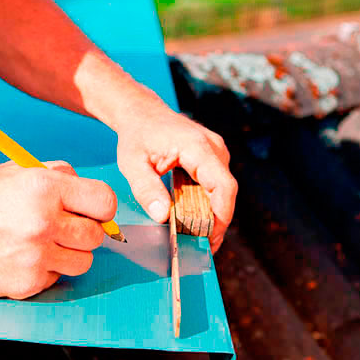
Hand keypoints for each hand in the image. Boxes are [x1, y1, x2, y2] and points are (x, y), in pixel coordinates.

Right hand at [0, 161, 115, 298]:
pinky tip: (19, 257)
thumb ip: (61, 178)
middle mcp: (43, 221)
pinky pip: (56, 278)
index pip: (105, 202)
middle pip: (96, 236)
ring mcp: (35, 255)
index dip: (101, 208)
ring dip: (68, 254)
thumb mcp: (17, 171)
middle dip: (83, 232)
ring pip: (83, 262)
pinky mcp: (26, 282)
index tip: (91, 211)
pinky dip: (45, 270)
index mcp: (44, 186)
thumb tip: (101, 203)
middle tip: (59, 227)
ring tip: (39, 243)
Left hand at [115, 101, 236, 252]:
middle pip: (226, 192)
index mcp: (197, 146)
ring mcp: (216, 152)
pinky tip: (195, 221)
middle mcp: (214, 148)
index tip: (209, 238)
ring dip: (213, 215)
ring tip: (197, 237)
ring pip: (224, 191)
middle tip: (200, 247)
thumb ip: (146, 189)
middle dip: (217, 222)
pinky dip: (208, 205)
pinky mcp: (213, 158)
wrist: (141, 112)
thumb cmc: (136, 135)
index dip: (221, 216)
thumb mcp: (132, 163)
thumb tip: (163, 216)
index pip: (223, 185)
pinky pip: (217, 186)